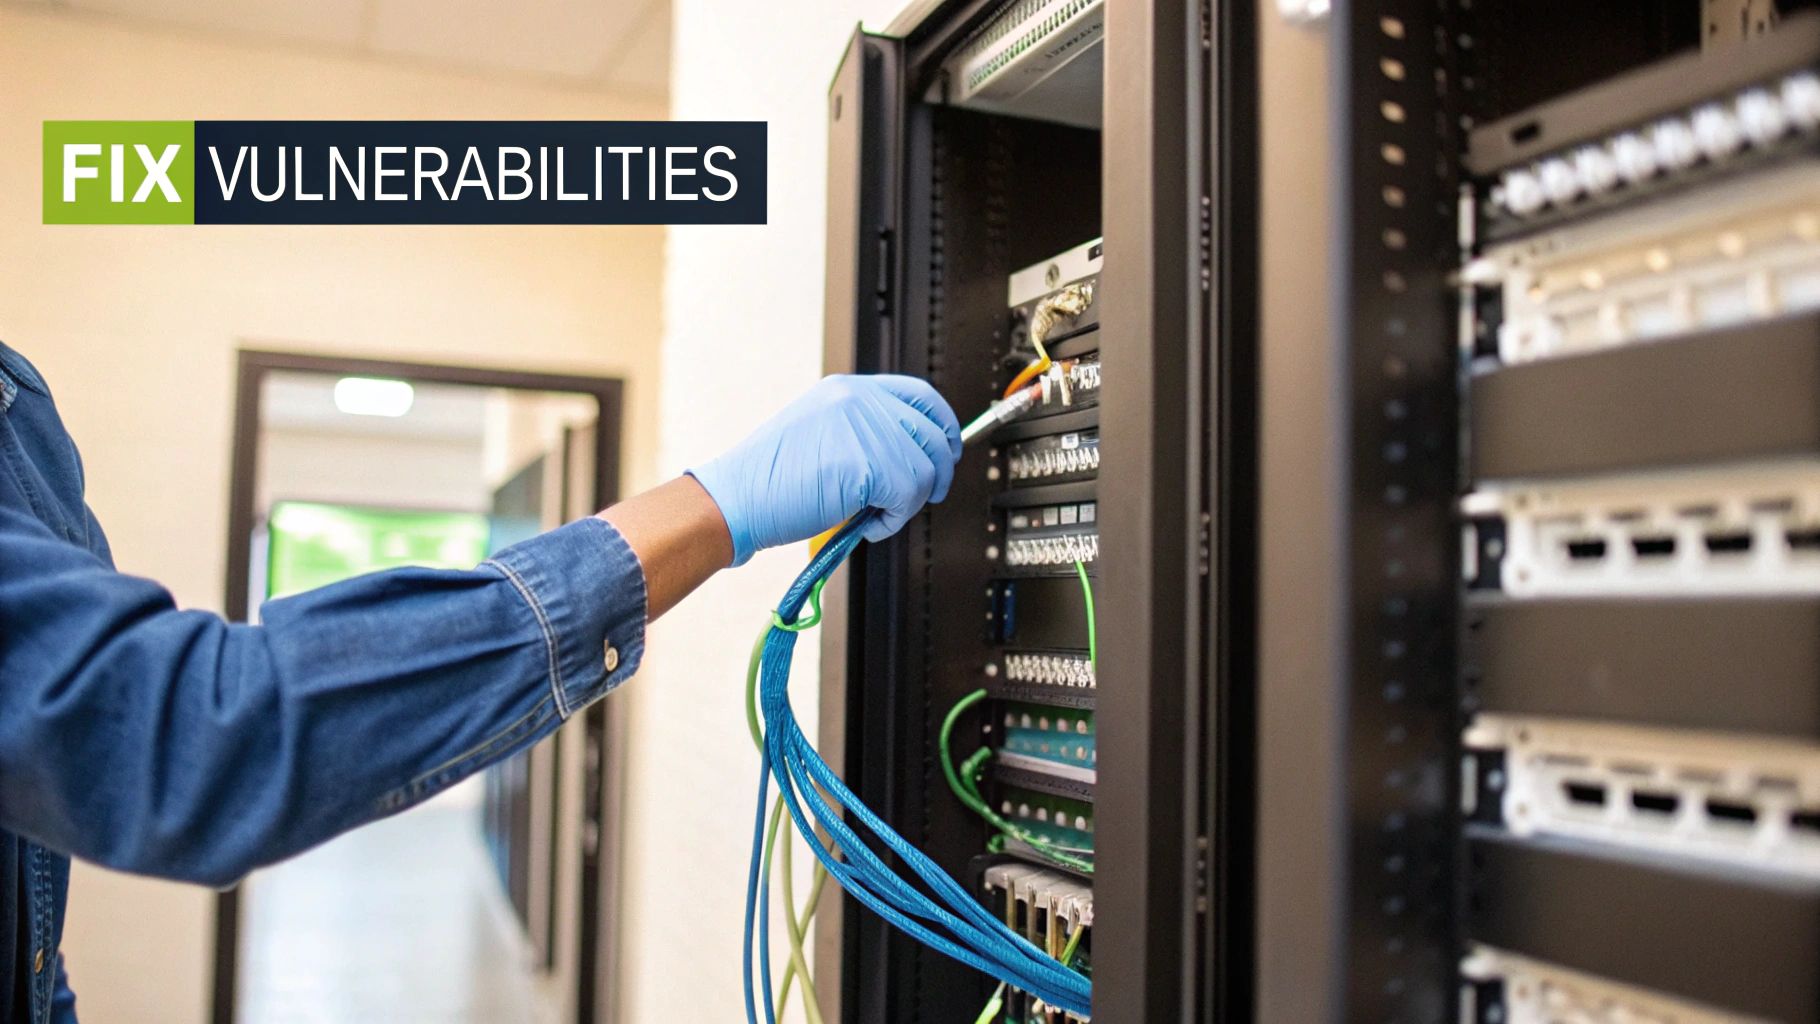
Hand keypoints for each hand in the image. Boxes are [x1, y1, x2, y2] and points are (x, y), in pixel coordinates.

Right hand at [687, 374, 961, 565]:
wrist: (737, 499)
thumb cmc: (770, 480)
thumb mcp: (822, 435)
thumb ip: (865, 434)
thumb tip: (913, 455)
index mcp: (848, 389)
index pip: (920, 395)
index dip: (943, 424)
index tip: (948, 450)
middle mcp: (859, 400)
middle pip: (933, 432)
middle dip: (937, 472)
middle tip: (924, 496)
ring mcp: (864, 428)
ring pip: (924, 469)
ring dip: (907, 504)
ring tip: (876, 516)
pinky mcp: (867, 463)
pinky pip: (908, 497)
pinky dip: (893, 520)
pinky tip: (867, 525)